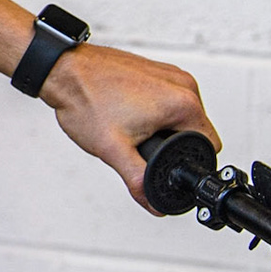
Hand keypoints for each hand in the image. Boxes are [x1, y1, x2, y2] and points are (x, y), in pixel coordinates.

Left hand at [40, 43, 218, 212]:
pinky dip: (151, 109)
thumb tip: (154, 203)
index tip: (162, 160)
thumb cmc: (85, 98)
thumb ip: (138, 180)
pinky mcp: (155, 70)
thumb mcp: (113, 149)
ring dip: (160, 126)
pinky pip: (165, 98)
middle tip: (137, 142)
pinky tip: (126, 112)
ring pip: (178, 114)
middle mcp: (182, 84)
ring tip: (127, 125)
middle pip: (194, 130)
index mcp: (184, 103)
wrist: (61, 68)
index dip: (187, 161)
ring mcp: (168, 73)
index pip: (209, 146)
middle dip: (170, 143)